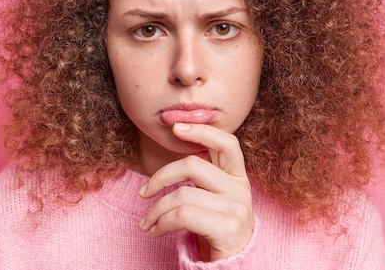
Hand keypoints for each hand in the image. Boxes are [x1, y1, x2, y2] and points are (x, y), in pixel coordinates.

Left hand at [137, 123, 253, 261]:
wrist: (232, 265)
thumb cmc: (215, 226)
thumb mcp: (213, 195)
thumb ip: (204, 172)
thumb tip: (177, 136)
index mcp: (237, 175)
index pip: (227, 142)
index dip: (202, 130)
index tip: (176, 127)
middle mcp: (241, 188)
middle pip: (193, 165)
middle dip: (160, 177)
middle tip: (143, 192)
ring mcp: (236, 208)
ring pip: (182, 194)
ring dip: (155, 210)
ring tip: (147, 222)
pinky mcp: (227, 228)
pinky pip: (183, 215)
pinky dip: (162, 223)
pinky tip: (157, 231)